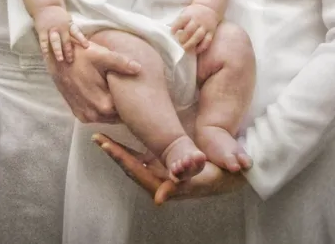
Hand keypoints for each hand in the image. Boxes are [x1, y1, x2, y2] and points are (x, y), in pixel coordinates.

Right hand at [35, 5, 88, 62]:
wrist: (46, 6)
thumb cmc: (59, 16)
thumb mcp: (68, 20)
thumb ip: (72, 31)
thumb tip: (84, 43)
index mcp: (69, 25)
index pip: (76, 32)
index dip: (82, 39)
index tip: (87, 46)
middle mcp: (61, 27)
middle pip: (66, 40)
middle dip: (68, 50)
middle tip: (71, 60)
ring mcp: (51, 29)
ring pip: (55, 41)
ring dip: (57, 51)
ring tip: (60, 59)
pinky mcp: (42, 31)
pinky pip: (44, 41)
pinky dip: (45, 49)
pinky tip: (47, 57)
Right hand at [46, 40, 140, 123]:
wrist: (58, 57)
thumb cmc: (81, 55)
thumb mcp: (102, 56)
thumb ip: (122, 63)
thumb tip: (139, 68)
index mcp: (104, 105)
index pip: (126, 110)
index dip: (133, 102)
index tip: (140, 94)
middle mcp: (94, 115)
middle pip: (118, 115)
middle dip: (124, 105)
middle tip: (133, 93)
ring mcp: (85, 116)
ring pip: (108, 117)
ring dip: (113, 107)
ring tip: (119, 92)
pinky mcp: (78, 113)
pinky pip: (97, 115)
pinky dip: (102, 108)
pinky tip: (106, 94)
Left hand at [92, 134, 246, 204]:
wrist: (236, 172)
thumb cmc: (224, 172)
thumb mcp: (208, 177)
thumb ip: (185, 185)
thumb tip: (159, 198)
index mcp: (171, 184)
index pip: (141, 172)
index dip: (125, 160)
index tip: (108, 147)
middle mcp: (164, 181)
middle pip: (133, 168)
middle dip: (115, 153)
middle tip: (98, 137)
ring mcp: (164, 172)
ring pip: (135, 162)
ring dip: (119, 151)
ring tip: (102, 136)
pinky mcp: (167, 165)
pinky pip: (143, 158)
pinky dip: (129, 149)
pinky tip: (120, 140)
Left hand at [171, 3, 219, 52]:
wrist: (208, 8)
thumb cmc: (193, 13)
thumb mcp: (185, 13)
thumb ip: (179, 21)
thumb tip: (170, 32)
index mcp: (189, 14)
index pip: (181, 20)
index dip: (175, 27)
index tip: (171, 33)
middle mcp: (197, 20)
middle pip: (190, 29)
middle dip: (183, 38)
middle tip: (178, 44)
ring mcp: (205, 26)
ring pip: (198, 36)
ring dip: (191, 44)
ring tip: (185, 49)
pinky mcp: (211, 32)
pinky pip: (207, 41)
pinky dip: (201, 47)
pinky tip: (195, 51)